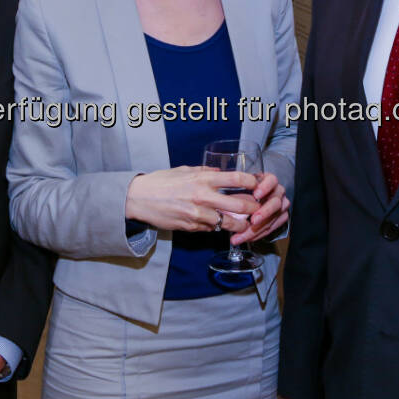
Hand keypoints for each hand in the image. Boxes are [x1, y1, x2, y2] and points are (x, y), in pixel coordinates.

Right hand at [125, 166, 260, 232]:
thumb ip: (204, 172)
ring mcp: (197, 214)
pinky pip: (211, 229)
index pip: (236, 179)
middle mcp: (203, 197)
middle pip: (239, 205)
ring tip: (245, 223)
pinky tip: (219, 225)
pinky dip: (217, 227)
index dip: (252, 182)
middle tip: (259, 210)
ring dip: (239, 224)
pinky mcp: (191, 227)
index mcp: (202, 179)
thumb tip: (220, 172)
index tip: (259, 184)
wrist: (139, 199)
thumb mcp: (184, 170)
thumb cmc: (161, 182)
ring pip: (228, 223)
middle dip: (253, 209)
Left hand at [230, 172, 288, 243]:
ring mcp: (281, 205)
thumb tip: (226, 193)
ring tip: (245, 234)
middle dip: (264, 213)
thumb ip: (238, 189)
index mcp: (268, 180)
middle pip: (275, 203)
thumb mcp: (241, 187)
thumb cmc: (246, 192)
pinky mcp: (282, 217)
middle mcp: (277, 192)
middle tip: (253, 220)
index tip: (256, 195)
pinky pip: (273, 227)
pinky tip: (248, 237)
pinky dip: (260, 234)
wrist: (253, 201)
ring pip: (274, 218)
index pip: (271, 181)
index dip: (265, 187)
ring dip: (260, 228)